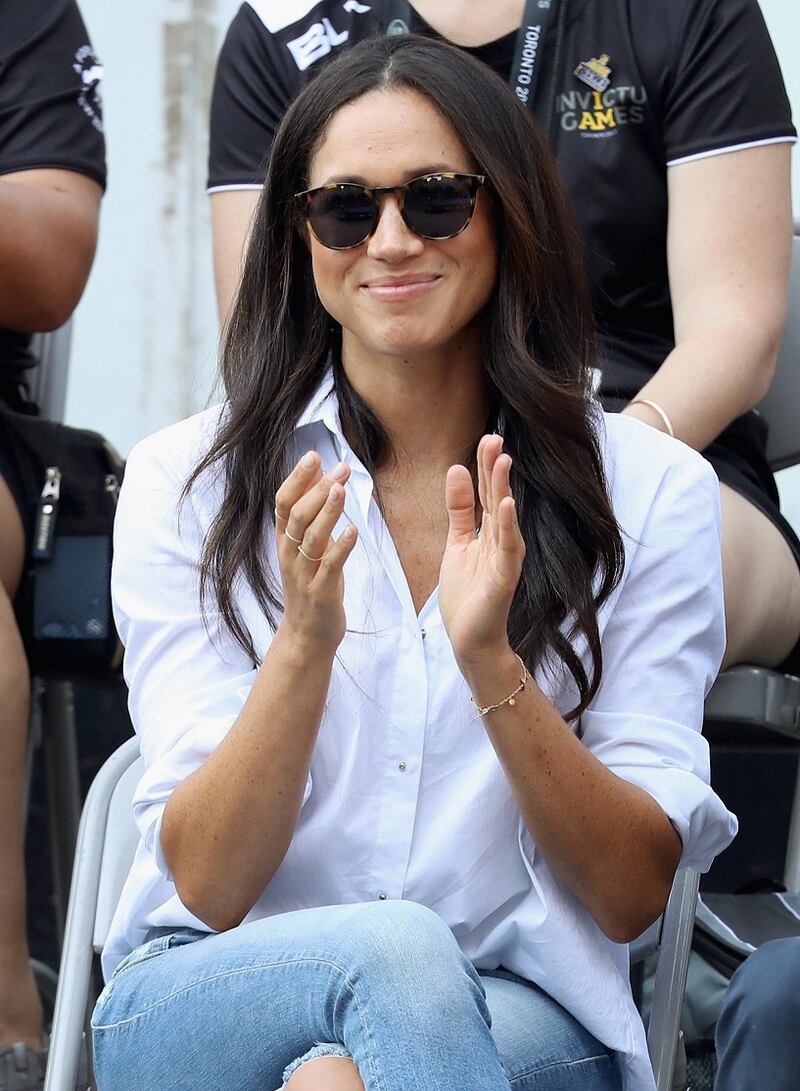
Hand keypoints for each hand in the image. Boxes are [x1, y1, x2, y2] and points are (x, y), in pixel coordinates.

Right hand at [274, 451, 358, 653]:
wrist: (307, 636)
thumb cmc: (312, 585)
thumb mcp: (307, 548)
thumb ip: (310, 515)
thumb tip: (319, 475)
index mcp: (284, 542)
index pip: (283, 504)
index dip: (296, 479)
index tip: (313, 456)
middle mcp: (289, 556)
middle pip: (297, 516)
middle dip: (317, 489)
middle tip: (339, 467)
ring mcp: (303, 575)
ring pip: (311, 539)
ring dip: (326, 512)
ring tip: (340, 489)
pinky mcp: (321, 593)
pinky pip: (329, 567)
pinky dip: (341, 547)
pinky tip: (353, 530)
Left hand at [439, 434, 524, 664]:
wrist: (470, 638)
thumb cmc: (467, 594)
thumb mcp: (457, 543)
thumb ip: (459, 509)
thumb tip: (456, 469)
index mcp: (490, 531)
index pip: (487, 492)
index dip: (485, 465)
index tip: (486, 438)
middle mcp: (502, 540)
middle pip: (498, 497)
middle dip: (494, 468)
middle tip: (493, 437)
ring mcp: (505, 558)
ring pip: (505, 517)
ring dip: (504, 488)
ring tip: (502, 460)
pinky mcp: (505, 577)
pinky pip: (508, 547)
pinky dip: (510, 526)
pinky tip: (509, 505)